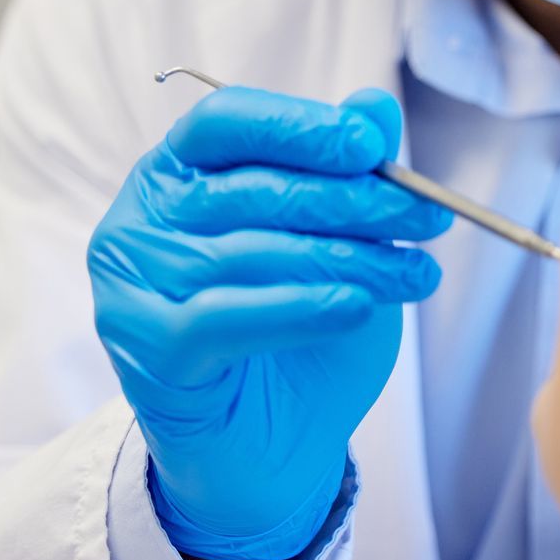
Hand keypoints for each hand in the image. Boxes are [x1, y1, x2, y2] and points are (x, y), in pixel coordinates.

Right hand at [88, 87, 451, 559]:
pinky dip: (300, 307)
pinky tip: (356, 306)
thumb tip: (375, 107)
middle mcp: (139, 220)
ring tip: (414, 273)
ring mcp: (132, 285)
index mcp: (176, 174)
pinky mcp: (146, 348)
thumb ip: (347, 175)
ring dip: (348, 259)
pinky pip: (226, 315)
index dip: (298, 126)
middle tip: (427, 217)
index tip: (372, 145)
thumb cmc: (300, 336)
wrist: (271, 452)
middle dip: (351, 200)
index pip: (225, 122)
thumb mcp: (339, 246)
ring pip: (251, 252)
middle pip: (251, 189)